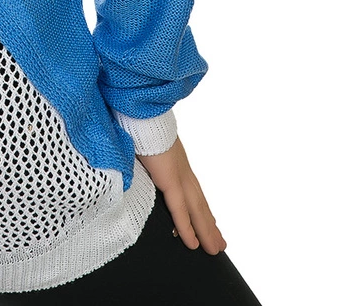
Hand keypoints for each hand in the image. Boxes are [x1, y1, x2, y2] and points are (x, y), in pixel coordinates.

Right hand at [135, 134, 227, 254]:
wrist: (141, 113)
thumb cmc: (140, 125)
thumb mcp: (147, 146)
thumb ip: (150, 160)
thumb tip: (144, 166)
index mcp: (177, 162)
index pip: (193, 191)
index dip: (202, 209)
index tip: (210, 222)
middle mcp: (182, 170)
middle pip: (200, 204)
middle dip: (210, 225)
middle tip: (219, 243)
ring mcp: (178, 175)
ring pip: (196, 210)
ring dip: (206, 230)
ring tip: (214, 248)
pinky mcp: (170, 179)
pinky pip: (180, 210)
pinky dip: (186, 227)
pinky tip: (192, 243)